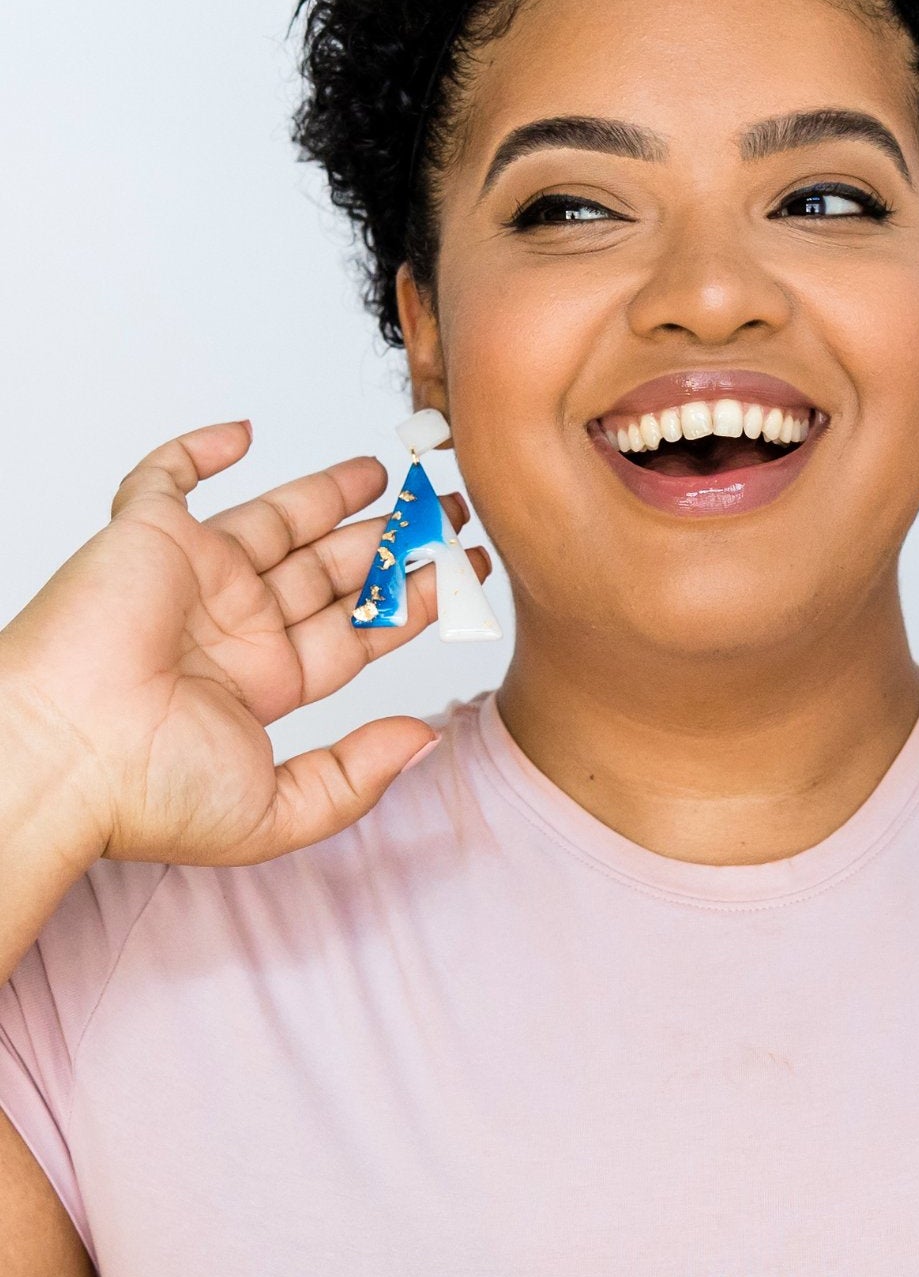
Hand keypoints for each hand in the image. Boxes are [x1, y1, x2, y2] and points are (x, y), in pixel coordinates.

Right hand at [0, 420, 489, 866]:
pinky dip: (199, 449)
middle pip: (334, 571)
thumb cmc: (147, 794)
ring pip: (280, 521)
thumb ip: (358, 775)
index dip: (415, 601)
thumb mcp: (280, 810)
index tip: (464, 574)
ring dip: (335, 496)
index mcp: (268, 682)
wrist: (62, 760)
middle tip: (448, 513)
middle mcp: (237, 626)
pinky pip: (168, 477)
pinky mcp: (146, 537)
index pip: (359, 630)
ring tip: (395, 478)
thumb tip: (425, 740)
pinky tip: (247, 434)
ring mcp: (195, 578)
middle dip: (393, 543)